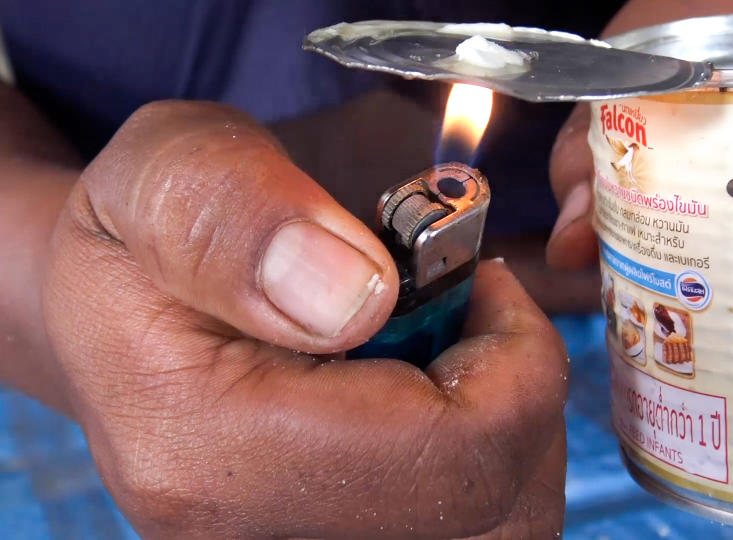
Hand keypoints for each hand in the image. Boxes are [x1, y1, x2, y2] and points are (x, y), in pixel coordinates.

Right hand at [42, 101, 567, 538]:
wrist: (124, 308)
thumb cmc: (150, 235)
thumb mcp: (166, 170)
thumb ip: (239, 214)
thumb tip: (360, 296)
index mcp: (206, 452)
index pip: (454, 453)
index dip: (511, 358)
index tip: (474, 279)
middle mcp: (251, 534)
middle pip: (492, 508)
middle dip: (514, 395)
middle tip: (466, 316)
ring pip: (496, 526)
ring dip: (507, 431)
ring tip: (447, 356)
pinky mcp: (329, 539)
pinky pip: (471, 525)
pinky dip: (485, 462)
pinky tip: (438, 402)